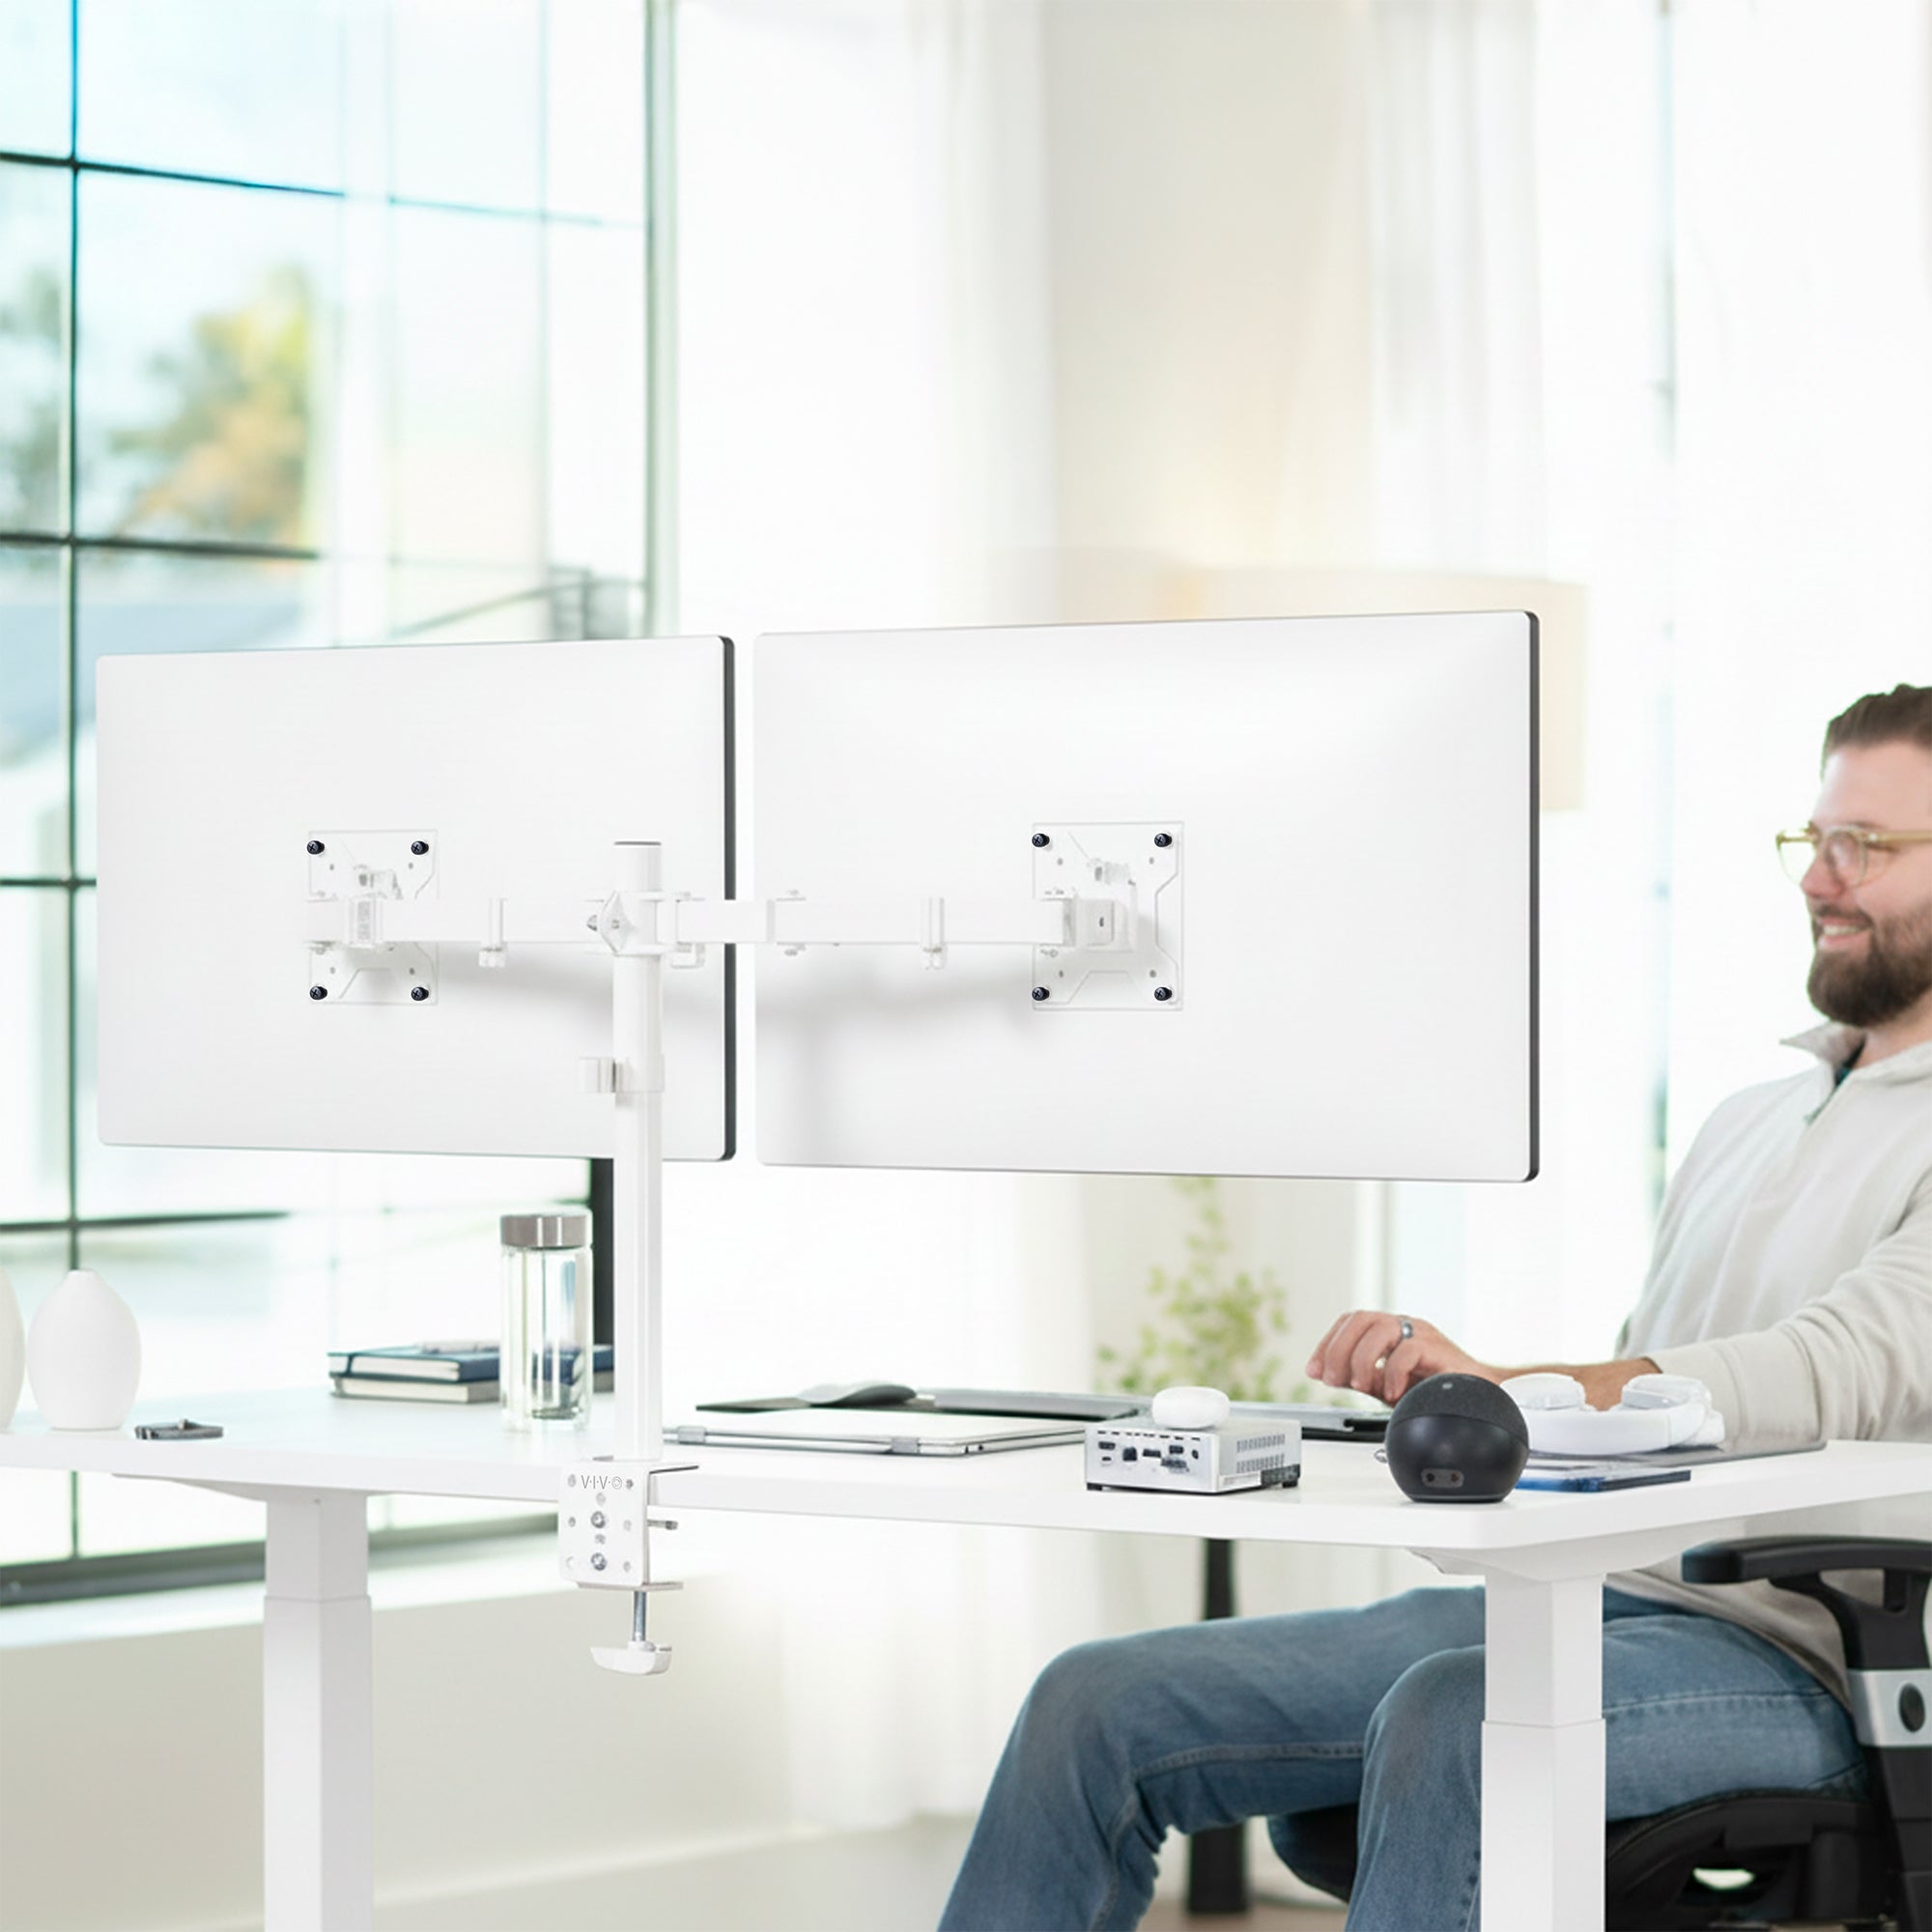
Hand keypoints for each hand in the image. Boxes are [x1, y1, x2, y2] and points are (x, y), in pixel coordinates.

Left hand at [1305, 1311, 1497, 1404]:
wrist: (1482, 1400)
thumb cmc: (1436, 1390)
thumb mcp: (1388, 1385)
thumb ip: (1362, 1376)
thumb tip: (1327, 1373)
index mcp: (1390, 1331)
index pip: (1350, 1322)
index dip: (1327, 1343)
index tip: (1314, 1370)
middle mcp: (1404, 1326)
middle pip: (1360, 1319)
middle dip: (1338, 1349)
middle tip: (1331, 1379)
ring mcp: (1422, 1335)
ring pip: (1380, 1328)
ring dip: (1361, 1359)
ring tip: (1361, 1386)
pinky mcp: (1440, 1350)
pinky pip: (1408, 1350)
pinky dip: (1392, 1373)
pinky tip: (1391, 1394)